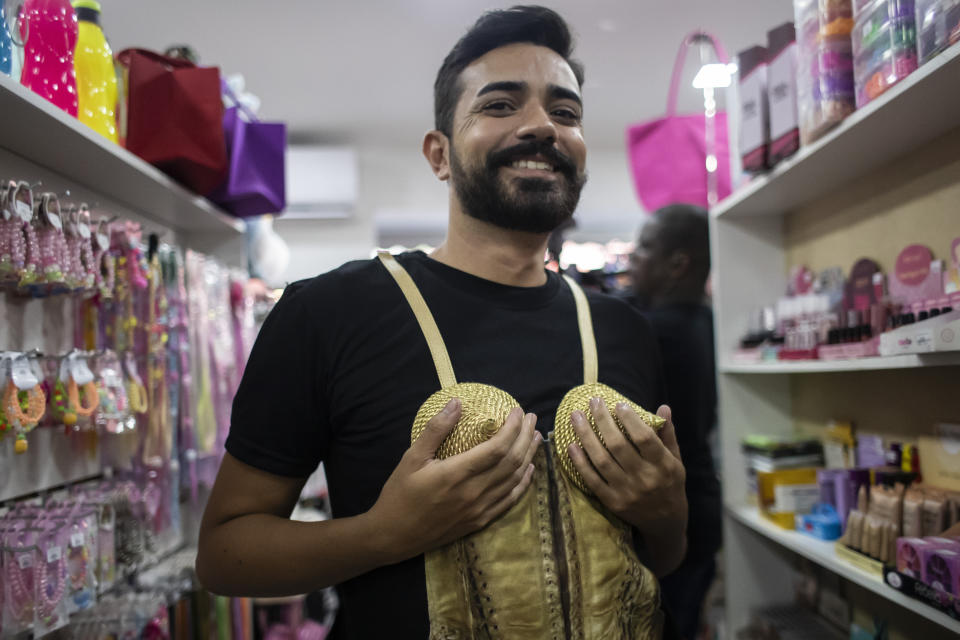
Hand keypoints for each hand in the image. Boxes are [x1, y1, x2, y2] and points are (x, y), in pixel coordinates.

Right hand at [366, 398, 540, 560]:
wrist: (393, 536)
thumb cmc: (400, 494)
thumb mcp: (412, 457)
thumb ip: (436, 430)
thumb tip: (456, 403)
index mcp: (457, 474)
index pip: (497, 447)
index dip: (512, 428)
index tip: (516, 411)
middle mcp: (474, 493)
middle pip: (512, 461)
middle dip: (525, 437)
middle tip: (532, 419)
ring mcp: (479, 509)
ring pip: (514, 480)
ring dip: (529, 456)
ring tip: (536, 438)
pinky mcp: (480, 522)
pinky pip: (509, 500)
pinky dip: (523, 483)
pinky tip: (529, 470)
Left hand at [568, 400, 686, 539]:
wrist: (665, 522)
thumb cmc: (670, 484)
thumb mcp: (676, 460)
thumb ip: (667, 434)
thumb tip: (663, 407)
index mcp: (664, 466)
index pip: (644, 438)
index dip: (630, 420)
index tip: (618, 404)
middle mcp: (645, 479)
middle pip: (618, 445)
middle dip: (603, 420)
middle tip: (593, 402)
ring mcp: (627, 492)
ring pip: (601, 460)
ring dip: (586, 436)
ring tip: (576, 416)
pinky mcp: (612, 502)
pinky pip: (592, 479)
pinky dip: (580, 462)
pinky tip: (571, 445)